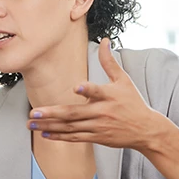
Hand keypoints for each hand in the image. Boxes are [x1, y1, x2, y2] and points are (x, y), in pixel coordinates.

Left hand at [27, 38, 174, 151]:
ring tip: (31, 123)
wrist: (146, 130)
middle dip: (53, 113)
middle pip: (74, 113)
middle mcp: (102, 112)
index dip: (87, 90)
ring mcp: (98, 126)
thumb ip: (109, 62)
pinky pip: (74, 137)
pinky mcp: (96, 137)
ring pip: (70, 127)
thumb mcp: (123, 81)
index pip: (98, 91)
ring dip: (49, 126)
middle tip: (34, 112)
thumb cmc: (133, 103)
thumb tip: (104, 40)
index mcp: (109, 96)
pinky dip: (59, 136)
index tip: (76, 87)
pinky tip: (44, 134)